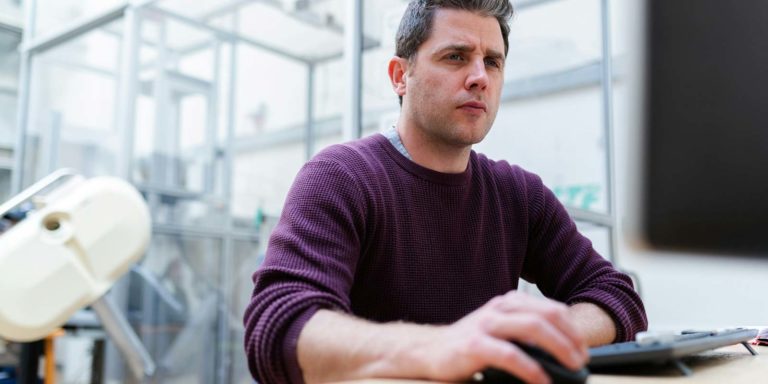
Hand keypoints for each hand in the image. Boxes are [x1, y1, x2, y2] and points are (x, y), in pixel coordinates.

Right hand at [422, 291, 588, 383]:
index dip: (573, 328)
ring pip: (532, 328)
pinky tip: (542, 381)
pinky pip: (510, 355)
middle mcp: (498, 309)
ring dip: (558, 348)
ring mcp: (485, 325)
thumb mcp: (500, 330)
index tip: (583, 349)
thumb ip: (525, 332)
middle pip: (545, 316)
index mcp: (508, 303)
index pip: (551, 309)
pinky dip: (531, 369)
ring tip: (571, 367)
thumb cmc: (470, 344)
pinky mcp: (474, 346)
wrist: (428, 351)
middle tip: (582, 360)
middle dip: (570, 338)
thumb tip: (563, 351)